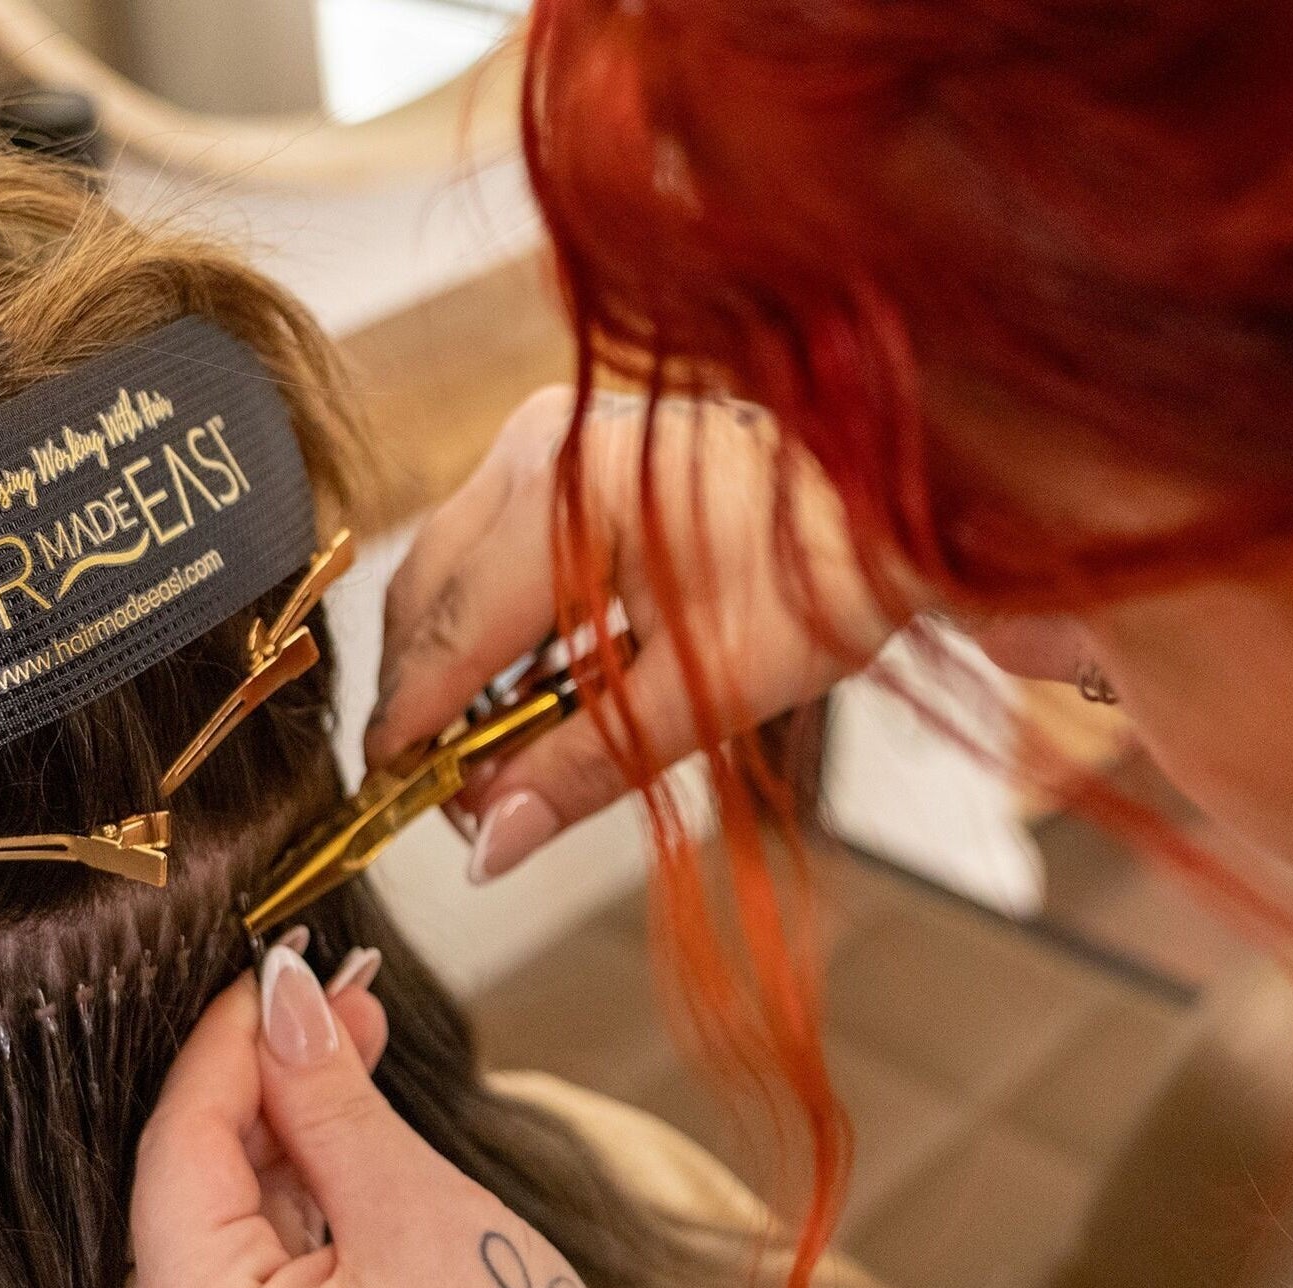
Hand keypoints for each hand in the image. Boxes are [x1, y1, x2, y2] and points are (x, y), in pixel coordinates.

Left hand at [123, 944, 689, 1287]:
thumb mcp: (419, 1218)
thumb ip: (332, 1101)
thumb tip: (287, 999)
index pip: (177, 1140)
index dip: (233, 1037)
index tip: (288, 966)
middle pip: (190, 1180)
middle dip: (269, 1083)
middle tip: (347, 1004)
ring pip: (221, 1222)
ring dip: (289, 1138)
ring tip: (361, 1061)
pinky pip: (248, 1274)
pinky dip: (299, 1206)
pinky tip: (353, 1151)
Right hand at [366, 387, 897, 880]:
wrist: (895, 507)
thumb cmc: (825, 578)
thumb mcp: (701, 693)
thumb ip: (580, 769)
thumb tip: (493, 842)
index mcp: (567, 494)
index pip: (444, 634)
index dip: (413, 730)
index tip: (397, 801)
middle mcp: (540, 448)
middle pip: (425, 597)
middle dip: (431, 705)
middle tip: (462, 799)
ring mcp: (548, 440)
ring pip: (447, 572)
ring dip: (460, 667)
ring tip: (503, 755)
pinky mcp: (566, 453)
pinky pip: (490, 548)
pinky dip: (497, 626)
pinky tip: (533, 691)